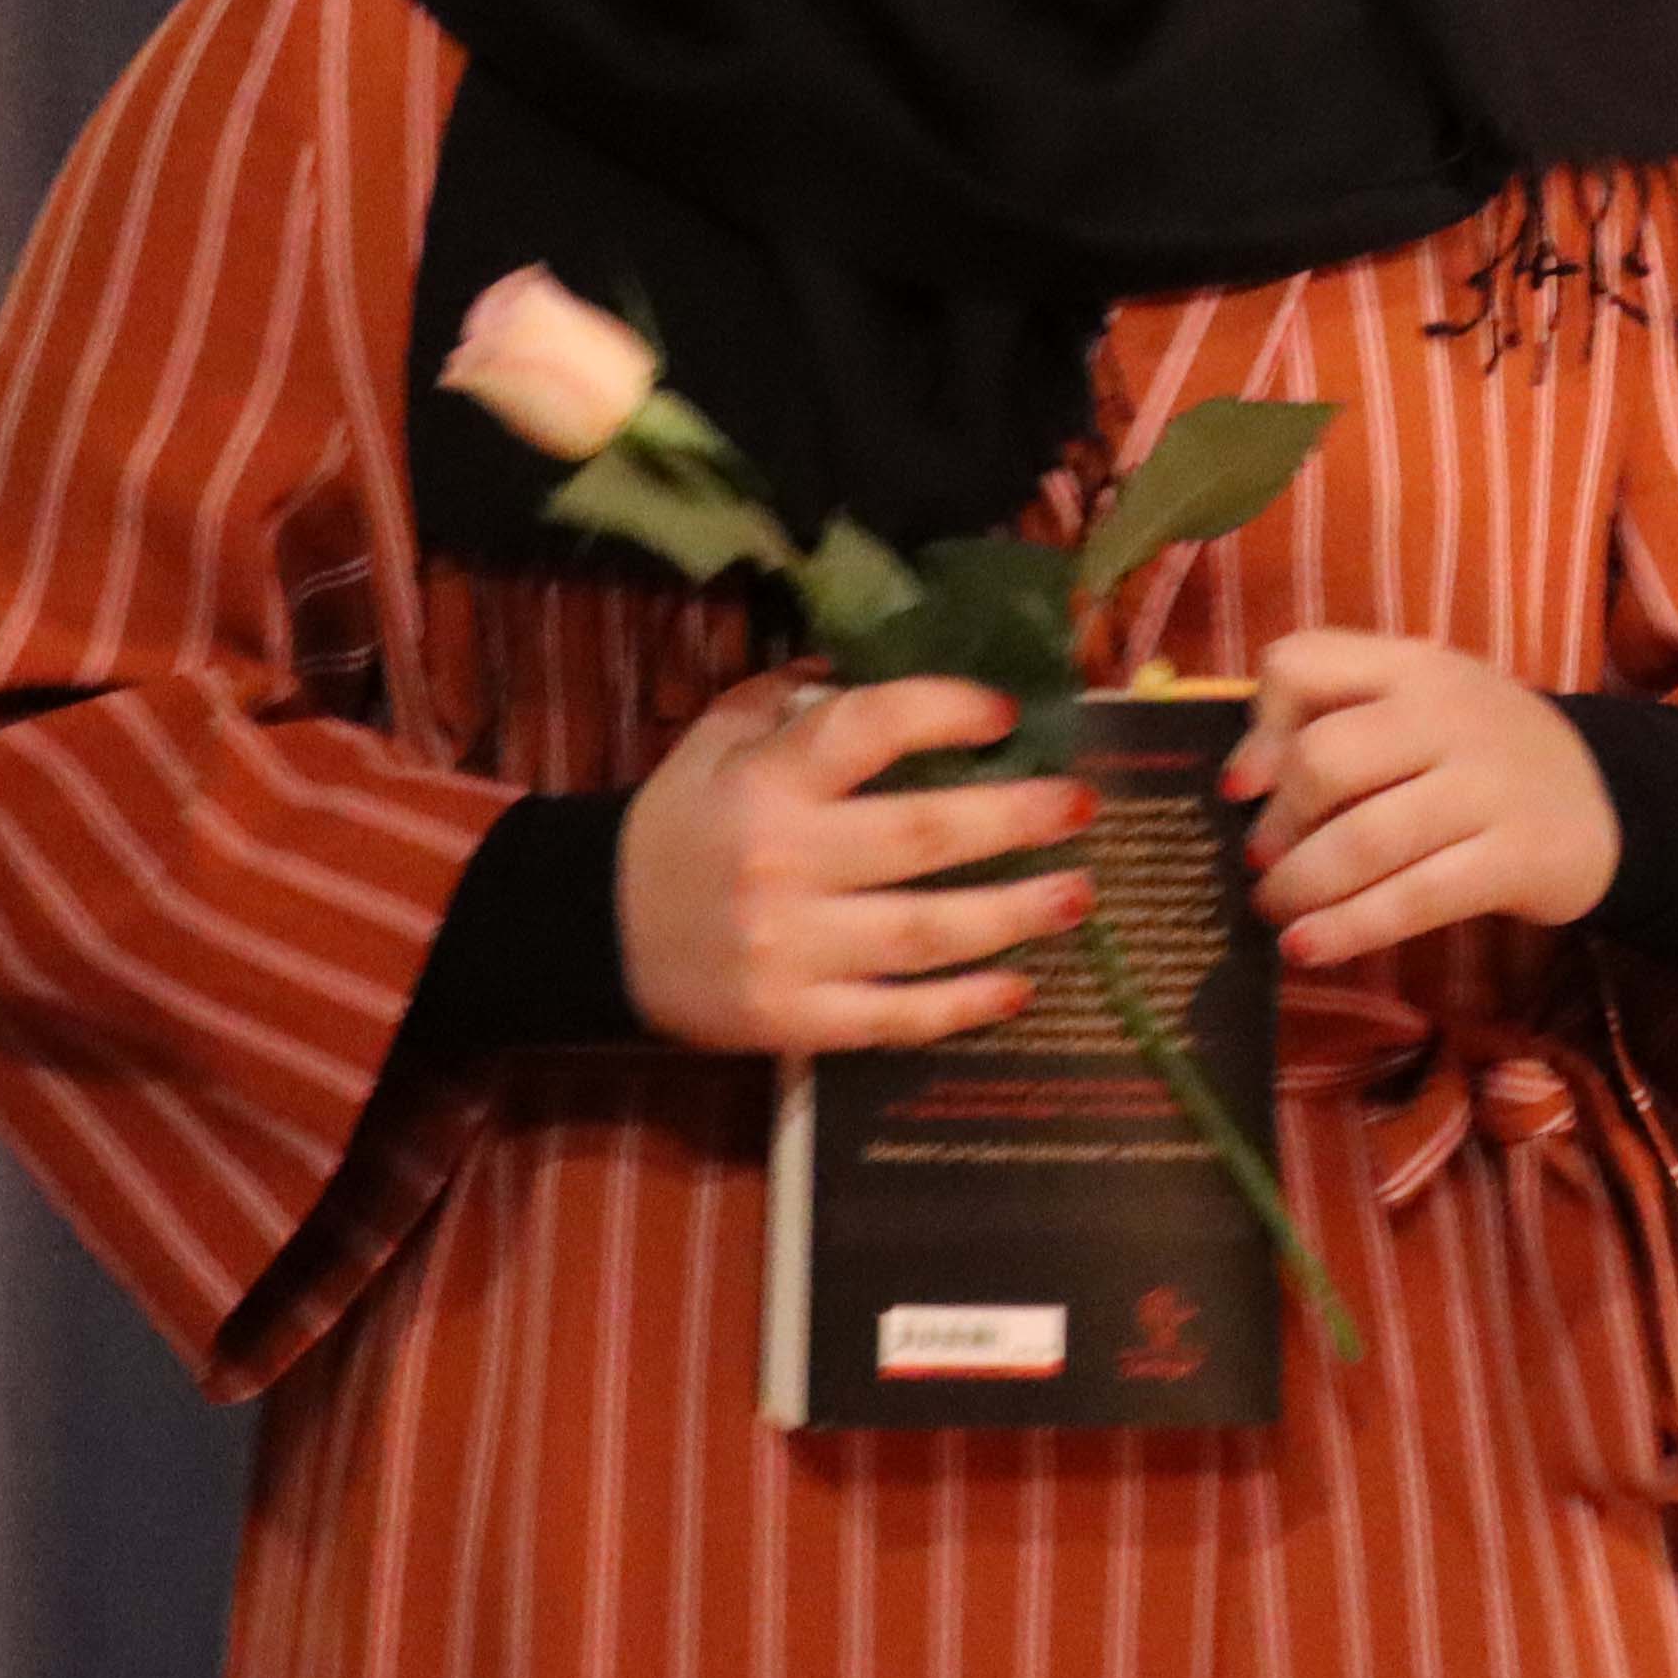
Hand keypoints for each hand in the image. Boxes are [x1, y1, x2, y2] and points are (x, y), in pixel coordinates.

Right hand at [617, 669, 1097, 1054]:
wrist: (595, 930)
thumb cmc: (681, 820)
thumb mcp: (719, 738)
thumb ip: (799, 697)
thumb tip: (888, 657)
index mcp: (764, 781)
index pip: (864, 729)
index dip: (941, 712)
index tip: (1006, 713)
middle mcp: (780, 863)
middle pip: (920, 837)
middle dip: (1014, 819)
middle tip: (1082, 804)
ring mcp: (788, 949)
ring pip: (924, 933)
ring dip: (1014, 915)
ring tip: (1080, 893)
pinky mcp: (792, 1020)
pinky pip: (893, 1017)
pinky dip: (961, 1007)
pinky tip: (1020, 989)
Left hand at [1227, 629, 1620, 970]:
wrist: (1608, 801)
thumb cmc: (1482, 758)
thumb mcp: (1423, 708)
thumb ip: (1342, 719)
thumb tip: (1240, 783)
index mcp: (1414, 667)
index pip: (1304, 664)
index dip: (1257, 731)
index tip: (1242, 788)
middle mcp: (1450, 714)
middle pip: (1325, 759)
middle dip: (1277, 823)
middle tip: (1262, 861)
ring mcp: (1488, 786)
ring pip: (1363, 839)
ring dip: (1299, 884)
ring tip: (1274, 910)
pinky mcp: (1515, 857)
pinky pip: (1414, 897)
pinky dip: (1348, 928)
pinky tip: (1307, 947)